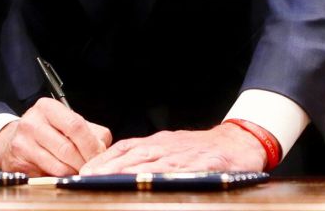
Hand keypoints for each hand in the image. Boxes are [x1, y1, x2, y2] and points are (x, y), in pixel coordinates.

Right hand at [0, 98, 110, 175]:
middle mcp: (33, 121)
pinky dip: (60, 177)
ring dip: (73, 171)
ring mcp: (24, 141)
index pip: (76, 125)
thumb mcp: (66, 122)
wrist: (12, 139)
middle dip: (83, 161)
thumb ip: (90, 132)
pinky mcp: (19, 161)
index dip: (91, 145)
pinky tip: (63, 173)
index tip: (98, 156)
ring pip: (59, 165)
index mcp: (48, 107)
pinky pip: (48, 174)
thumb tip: (103, 149)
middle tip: (90, 167)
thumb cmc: (46, 130)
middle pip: (68, 148)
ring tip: (78, 170)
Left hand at [79, 123, 264, 174]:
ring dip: (123, 171)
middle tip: (85, 176)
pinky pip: (174, 169)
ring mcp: (180, 155)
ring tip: (104, 180)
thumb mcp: (173, 149)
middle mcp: (165, 146)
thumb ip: (151, 158)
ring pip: (147, 162)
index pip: (124, 148)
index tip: (85, 169)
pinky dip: (157, 175)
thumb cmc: (204, 149)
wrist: (239, 142)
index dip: (104, 159)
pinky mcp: (197, 163)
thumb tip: (123, 170)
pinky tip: (144, 181)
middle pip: (130, 154)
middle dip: (106, 166)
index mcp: (157, 143)